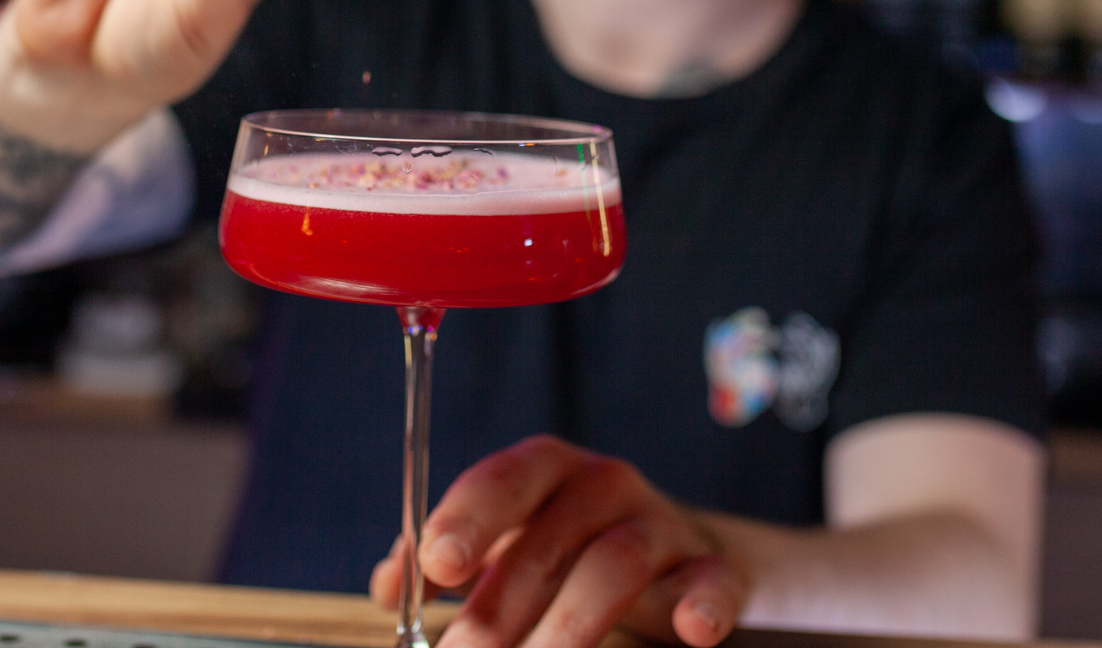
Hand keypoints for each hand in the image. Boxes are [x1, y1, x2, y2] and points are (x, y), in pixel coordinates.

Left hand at [370, 436, 747, 647]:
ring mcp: (660, 525)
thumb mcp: (504, 542)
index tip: (437, 565)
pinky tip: (690, 632)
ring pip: (614, 564)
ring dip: (569, 625)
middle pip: (551, 537)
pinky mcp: (709, 568)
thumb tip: (389, 585)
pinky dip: (703, 605)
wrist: (675, 554)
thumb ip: (444, 558)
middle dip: (501, 606)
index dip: (467, 517)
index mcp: (545, 470)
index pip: (503, 479)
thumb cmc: (566, 546)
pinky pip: (712, 581)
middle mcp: (603, 484)